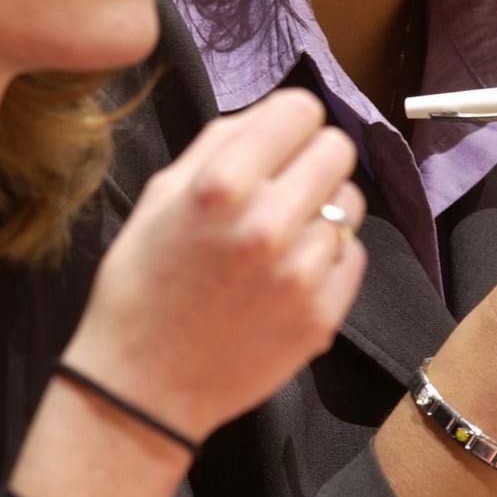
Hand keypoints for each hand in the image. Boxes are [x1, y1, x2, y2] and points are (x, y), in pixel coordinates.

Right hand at [66, 89, 365, 447]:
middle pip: (338, 149)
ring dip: (321, 211)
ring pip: (350, 205)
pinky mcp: (322, 316)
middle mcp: (267, 224)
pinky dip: (327, 260)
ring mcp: (301, 274)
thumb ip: (220, 143)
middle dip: (312, 160)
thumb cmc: (143, 286)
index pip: (302, 110)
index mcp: (221, 185)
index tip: (281, 140)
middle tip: (285, 187)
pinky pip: (352, 256)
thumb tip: (273, 115)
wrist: (143, 386)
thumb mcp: (160, 196)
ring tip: (281, 238)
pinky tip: (287, 276)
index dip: (290, 122)